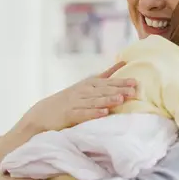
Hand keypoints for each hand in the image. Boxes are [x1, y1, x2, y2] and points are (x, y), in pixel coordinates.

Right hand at [19, 62, 136, 132]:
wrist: (42, 114)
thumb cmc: (67, 100)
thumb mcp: (84, 87)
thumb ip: (103, 78)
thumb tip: (121, 64)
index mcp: (87, 85)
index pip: (106, 81)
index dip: (121, 81)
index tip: (135, 80)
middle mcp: (82, 92)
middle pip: (103, 90)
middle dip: (119, 89)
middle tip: (134, 89)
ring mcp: (75, 103)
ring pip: (95, 100)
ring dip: (108, 99)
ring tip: (121, 99)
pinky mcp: (70, 115)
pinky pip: (84, 114)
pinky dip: (94, 113)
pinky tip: (104, 113)